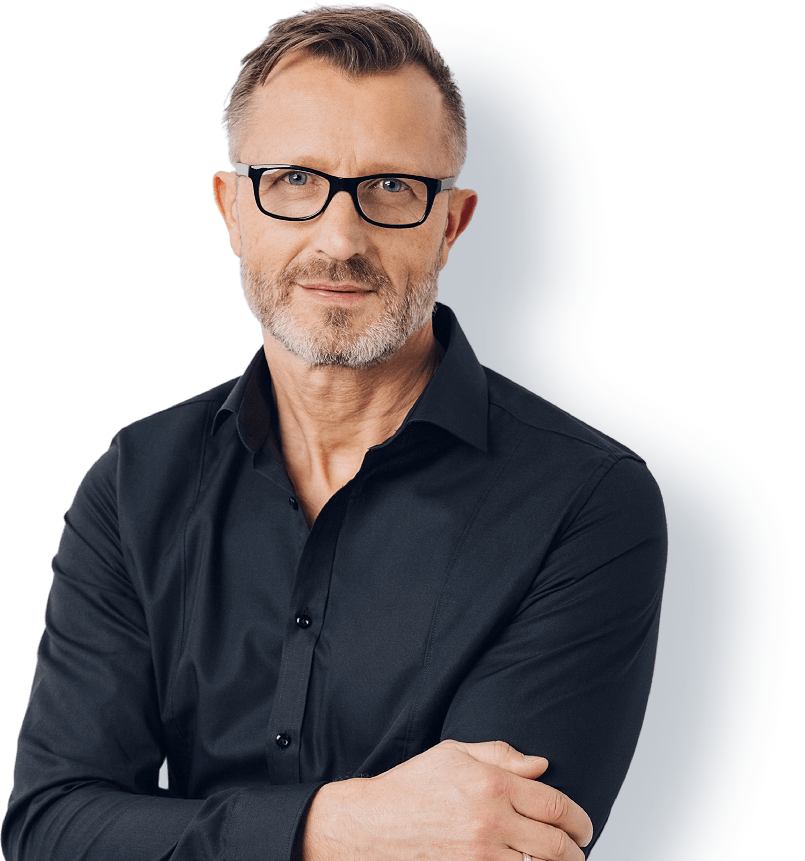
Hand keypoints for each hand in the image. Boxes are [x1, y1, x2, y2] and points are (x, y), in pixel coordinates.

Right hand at [299, 738, 592, 860]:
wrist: (370, 826)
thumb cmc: (412, 785)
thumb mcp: (453, 754)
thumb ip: (501, 755)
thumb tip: (542, 766)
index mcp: (490, 783)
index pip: (554, 805)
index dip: (579, 819)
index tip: (584, 826)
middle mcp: (490, 820)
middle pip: (555, 844)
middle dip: (576, 850)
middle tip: (579, 850)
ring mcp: (480, 855)